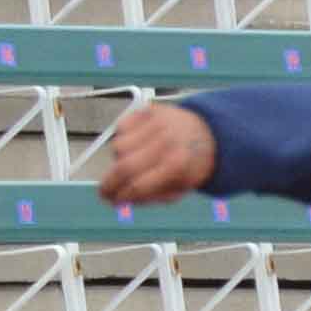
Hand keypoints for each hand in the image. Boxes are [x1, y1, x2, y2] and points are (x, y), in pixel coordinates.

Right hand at [98, 99, 219, 207]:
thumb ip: (150, 197)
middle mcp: (166, 142)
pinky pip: (120, 127)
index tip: (111, 201)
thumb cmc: (190, 164)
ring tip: (132, 161)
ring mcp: (156, 123)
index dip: (121, 197)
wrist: (206, 133)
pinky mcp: (148, 110)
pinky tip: (135, 143)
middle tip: (104, 191)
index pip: (139, 185)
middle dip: (109, 183)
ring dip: (119, 158)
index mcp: (177, 165)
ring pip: (118, 146)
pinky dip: (122, 138)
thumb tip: (120, 201)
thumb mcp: (179, 189)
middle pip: (124, 166)